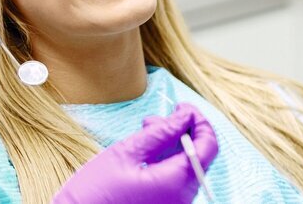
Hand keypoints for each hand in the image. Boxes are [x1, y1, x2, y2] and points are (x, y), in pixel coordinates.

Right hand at [53, 103, 218, 203]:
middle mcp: (182, 198)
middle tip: (154, 119)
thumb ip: (160, 132)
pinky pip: (175, 181)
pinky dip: (166, 162)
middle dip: (182, 131)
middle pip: (198, 157)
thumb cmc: (95, 192)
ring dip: (172, 146)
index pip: (207, 146)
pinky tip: (145, 153)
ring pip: (186, 168)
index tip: (181, 107)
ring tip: (145, 133)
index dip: (198, 121)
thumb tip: (184, 116)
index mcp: (176, 183)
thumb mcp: (126, 153)